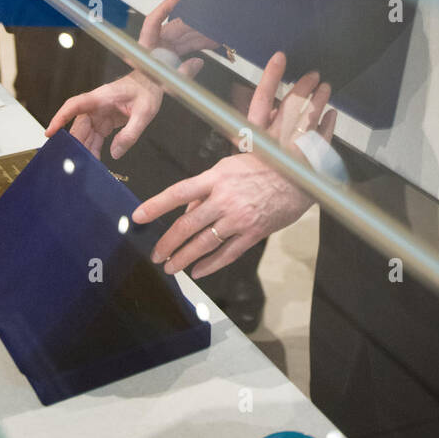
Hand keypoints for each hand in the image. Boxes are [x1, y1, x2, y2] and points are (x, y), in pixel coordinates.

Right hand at [45, 0, 202, 160]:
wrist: (153, 82)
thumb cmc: (148, 89)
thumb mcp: (144, 112)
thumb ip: (130, 133)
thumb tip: (115, 153)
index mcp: (101, 98)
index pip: (74, 106)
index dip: (60, 118)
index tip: (50, 132)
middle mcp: (96, 106)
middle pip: (78, 126)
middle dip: (74, 144)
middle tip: (72, 163)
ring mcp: (100, 114)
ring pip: (85, 134)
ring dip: (84, 149)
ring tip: (84, 167)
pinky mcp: (105, 121)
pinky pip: (95, 137)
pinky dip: (93, 149)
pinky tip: (93, 161)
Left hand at [132, 51, 336, 279]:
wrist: (301, 173)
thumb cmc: (266, 165)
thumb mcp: (231, 165)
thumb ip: (207, 187)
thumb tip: (188, 210)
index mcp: (216, 177)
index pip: (178, 192)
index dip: (155, 206)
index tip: (137, 218)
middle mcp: (224, 198)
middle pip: (187, 225)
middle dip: (167, 243)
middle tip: (155, 255)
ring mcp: (239, 218)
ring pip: (204, 243)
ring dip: (183, 257)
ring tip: (170, 268)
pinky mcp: (254, 232)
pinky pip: (228, 253)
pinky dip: (210, 265)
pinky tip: (197, 272)